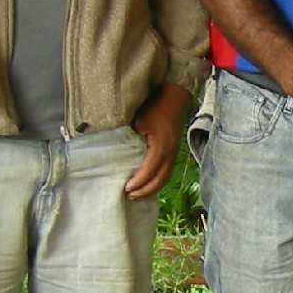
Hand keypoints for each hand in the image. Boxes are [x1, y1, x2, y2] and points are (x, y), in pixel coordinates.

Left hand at [125, 84, 189, 198]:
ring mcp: (174, 152)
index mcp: (161, 147)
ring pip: (165, 178)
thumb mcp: (138, 121)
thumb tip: (116, 154)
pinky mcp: (174, 150)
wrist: (175, 95)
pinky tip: (148, 184)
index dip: (138, 183)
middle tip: (129, 197)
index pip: (149, 171)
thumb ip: (129, 138)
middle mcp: (170, 153)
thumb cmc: (155, 105)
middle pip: (160, 180)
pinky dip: (158, 181)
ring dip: (152, 188)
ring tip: (137, 194)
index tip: (125, 189)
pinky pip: (167, 171)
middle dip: (145, 191)